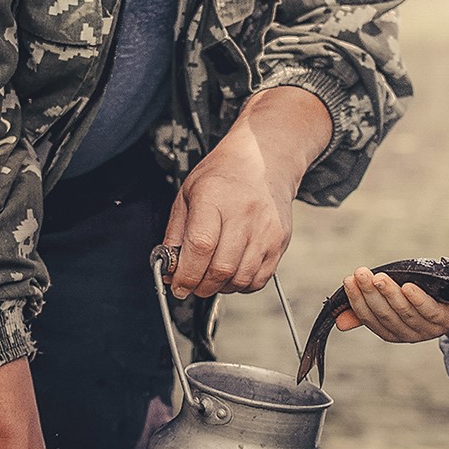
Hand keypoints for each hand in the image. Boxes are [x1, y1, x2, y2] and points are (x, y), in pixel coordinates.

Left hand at [163, 87, 330, 297]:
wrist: (264, 161)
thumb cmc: (223, 176)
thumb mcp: (188, 193)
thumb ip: (176, 233)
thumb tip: (169, 269)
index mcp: (214, 198)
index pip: (201, 246)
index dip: (186, 273)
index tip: (177, 283)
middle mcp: (244, 214)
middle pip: (221, 268)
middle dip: (200, 286)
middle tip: (191, 285)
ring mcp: (265, 229)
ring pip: (240, 279)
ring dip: (220, 287)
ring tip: (211, 277)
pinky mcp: (279, 241)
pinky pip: (259, 279)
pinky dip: (241, 285)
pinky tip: (231, 273)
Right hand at [334, 266, 448, 342]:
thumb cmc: (419, 301)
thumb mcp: (393, 304)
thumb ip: (369, 310)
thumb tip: (339, 321)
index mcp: (392, 332)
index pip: (370, 318)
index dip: (357, 301)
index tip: (349, 280)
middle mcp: (408, 334)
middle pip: (385, 315)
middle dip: (370, 294)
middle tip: (360, 273)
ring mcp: (428, 329)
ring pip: (405, 312)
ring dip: (390, 294)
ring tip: (379, 277)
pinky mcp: (445, 319)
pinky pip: (429, 310)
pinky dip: (417, 299)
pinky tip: (408, 286)